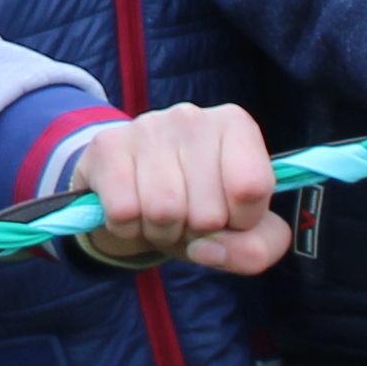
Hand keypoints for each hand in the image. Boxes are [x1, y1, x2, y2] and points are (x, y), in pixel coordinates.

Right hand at [59, 106, 292, 274]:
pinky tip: (133, 209)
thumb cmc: (196, 206)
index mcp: (235, 125)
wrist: (130, 191)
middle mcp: (192, 117)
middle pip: (208, 211)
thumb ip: (258, 249)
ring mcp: (146, 126)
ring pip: (164, 213)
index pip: (252, 188)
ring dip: (162, 232)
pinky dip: (128, 228)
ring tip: (161, 215)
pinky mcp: (107, 146)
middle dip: (197, 232)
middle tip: (187, 215)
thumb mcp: (240, 232)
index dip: (242, 221)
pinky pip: (124, 212)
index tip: (230, 213)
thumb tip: (209, 248)